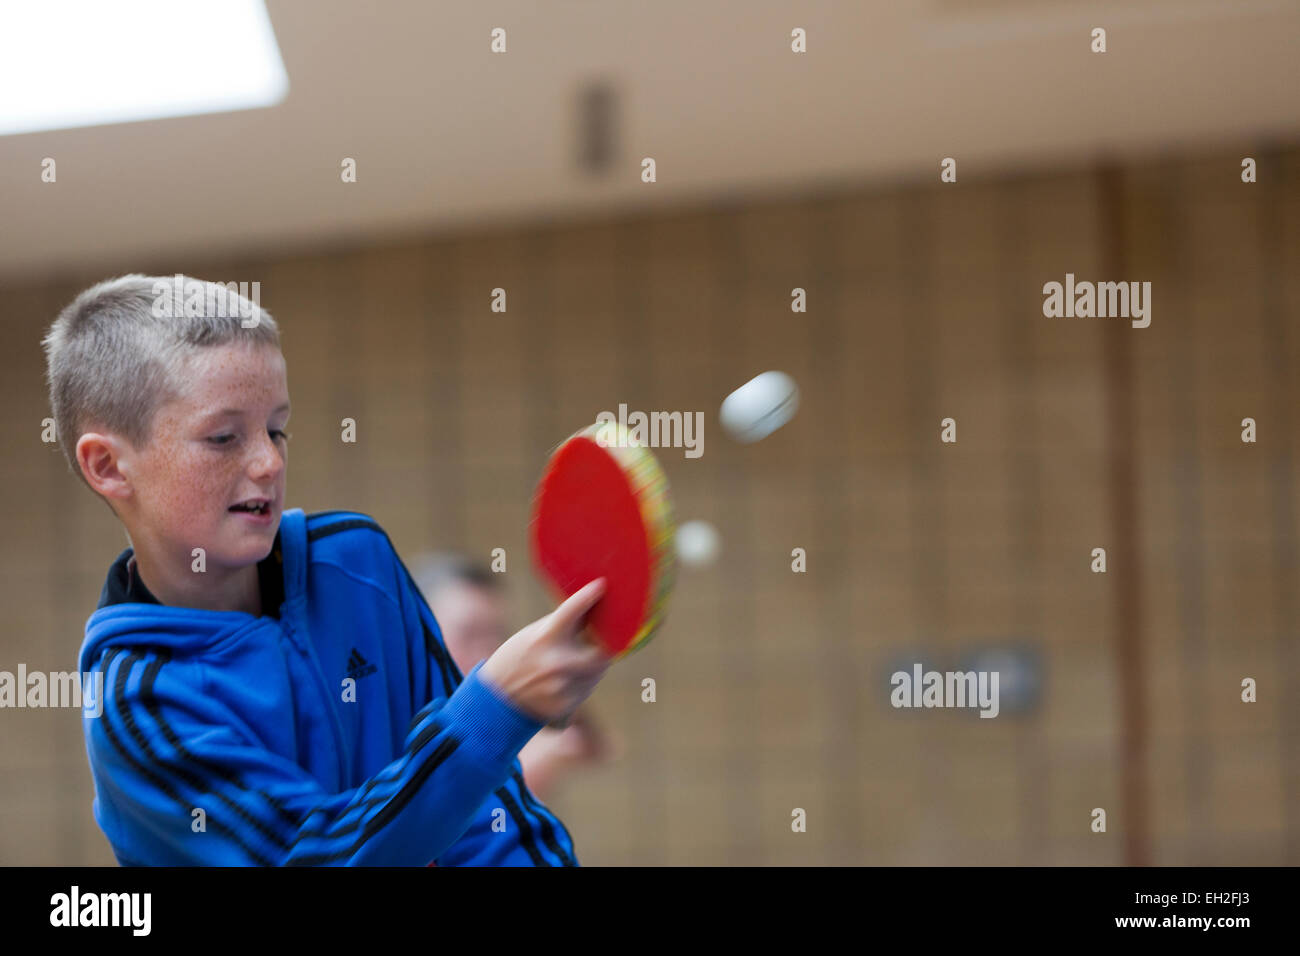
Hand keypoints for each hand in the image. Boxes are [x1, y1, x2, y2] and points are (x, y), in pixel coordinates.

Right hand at [479, 579, 611, 724]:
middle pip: (602, 651)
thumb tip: (593, 610)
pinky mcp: (565, 706)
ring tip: (568, 665)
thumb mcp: (533, 634)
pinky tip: (560, 683)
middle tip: (598, 642)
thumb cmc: (518, 658)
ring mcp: (561, 686)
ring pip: (596, 672)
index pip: (572, 610)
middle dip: (603, 646)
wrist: (495, 699)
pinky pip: (586, 690)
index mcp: (545, 637)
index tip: (601, 585)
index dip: (589, 596)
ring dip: (591, 666)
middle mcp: (556, 661)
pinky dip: (580, 683)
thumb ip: (562, 625)